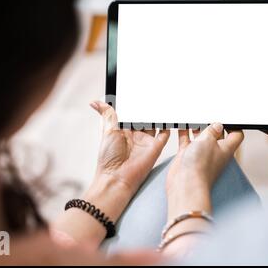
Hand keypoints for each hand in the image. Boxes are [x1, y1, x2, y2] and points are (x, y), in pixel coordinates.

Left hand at [86, 101, 169, 219]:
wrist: (117, 178)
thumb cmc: (109, 158)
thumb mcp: (108, 131)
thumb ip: (108, 114)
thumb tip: (95, 102)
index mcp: (123, 130)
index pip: (131, 113)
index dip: (135, 103)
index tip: (139, 88)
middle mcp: (136, 135)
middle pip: (145, 116)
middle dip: (149, 106)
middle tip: (155, 90)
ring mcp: (146, 141)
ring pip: (155, 123)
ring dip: (159, 114)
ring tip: (164, 99)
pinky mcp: (156, 148)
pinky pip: (165, 134)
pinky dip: (168, 125)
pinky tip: (171, 115)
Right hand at [166, 123, 243, 218]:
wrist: (185, 184)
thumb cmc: (200, 167)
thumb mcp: (208, 140)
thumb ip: (212, 130)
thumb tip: (217, 125)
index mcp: (226, 148)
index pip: (236, 135)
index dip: (233, 125)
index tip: (227, 118)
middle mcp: (214, 151)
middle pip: (217, 134)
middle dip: (212, 124)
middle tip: (207, 114)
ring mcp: (200, 154)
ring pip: (200, 137)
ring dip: (197, 127)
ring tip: (193, 117)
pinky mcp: (188, 156)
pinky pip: (186, 141)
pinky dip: (184, 133)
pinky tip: (181, 126)